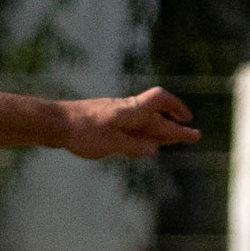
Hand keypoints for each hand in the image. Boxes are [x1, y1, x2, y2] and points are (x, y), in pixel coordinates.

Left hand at [57, 87, 198, 159]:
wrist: (54, 123)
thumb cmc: (82, 131)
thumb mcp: (112, 143)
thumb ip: (134, 147)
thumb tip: (155, 149)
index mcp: (131, 111)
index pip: (161, 101)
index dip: (177, 108)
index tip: (188, 119)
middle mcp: (126, 112)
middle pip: (156, 118)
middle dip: (175, 128)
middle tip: (194, 136)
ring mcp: (115, 118)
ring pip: (143, 125)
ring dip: (160, 133)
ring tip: (175, 139)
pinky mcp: (104, 124)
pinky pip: (129, 130)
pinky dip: (142, 136)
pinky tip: (144, 143)